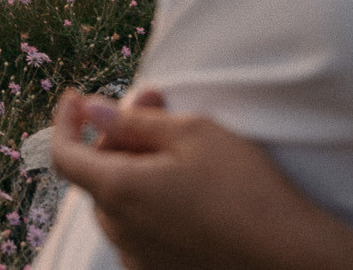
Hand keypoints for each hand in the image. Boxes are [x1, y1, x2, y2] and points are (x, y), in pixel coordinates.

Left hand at [48, 90, 352, 269]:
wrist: (289, 255)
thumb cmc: (245, 187)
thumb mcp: (192, 133)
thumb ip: (132, 120)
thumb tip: (90, 111)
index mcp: (119, 191)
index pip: (63, 154)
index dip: (64, 122)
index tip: (75, 98)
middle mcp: (119, 230)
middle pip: (96, 175)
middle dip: (115, 136)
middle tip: (154, 106)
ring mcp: (139, 258)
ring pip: (117, 203)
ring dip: (132, 169)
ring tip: (175, 146)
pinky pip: (138, 231)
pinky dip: (147, 202)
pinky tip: (184, 189)